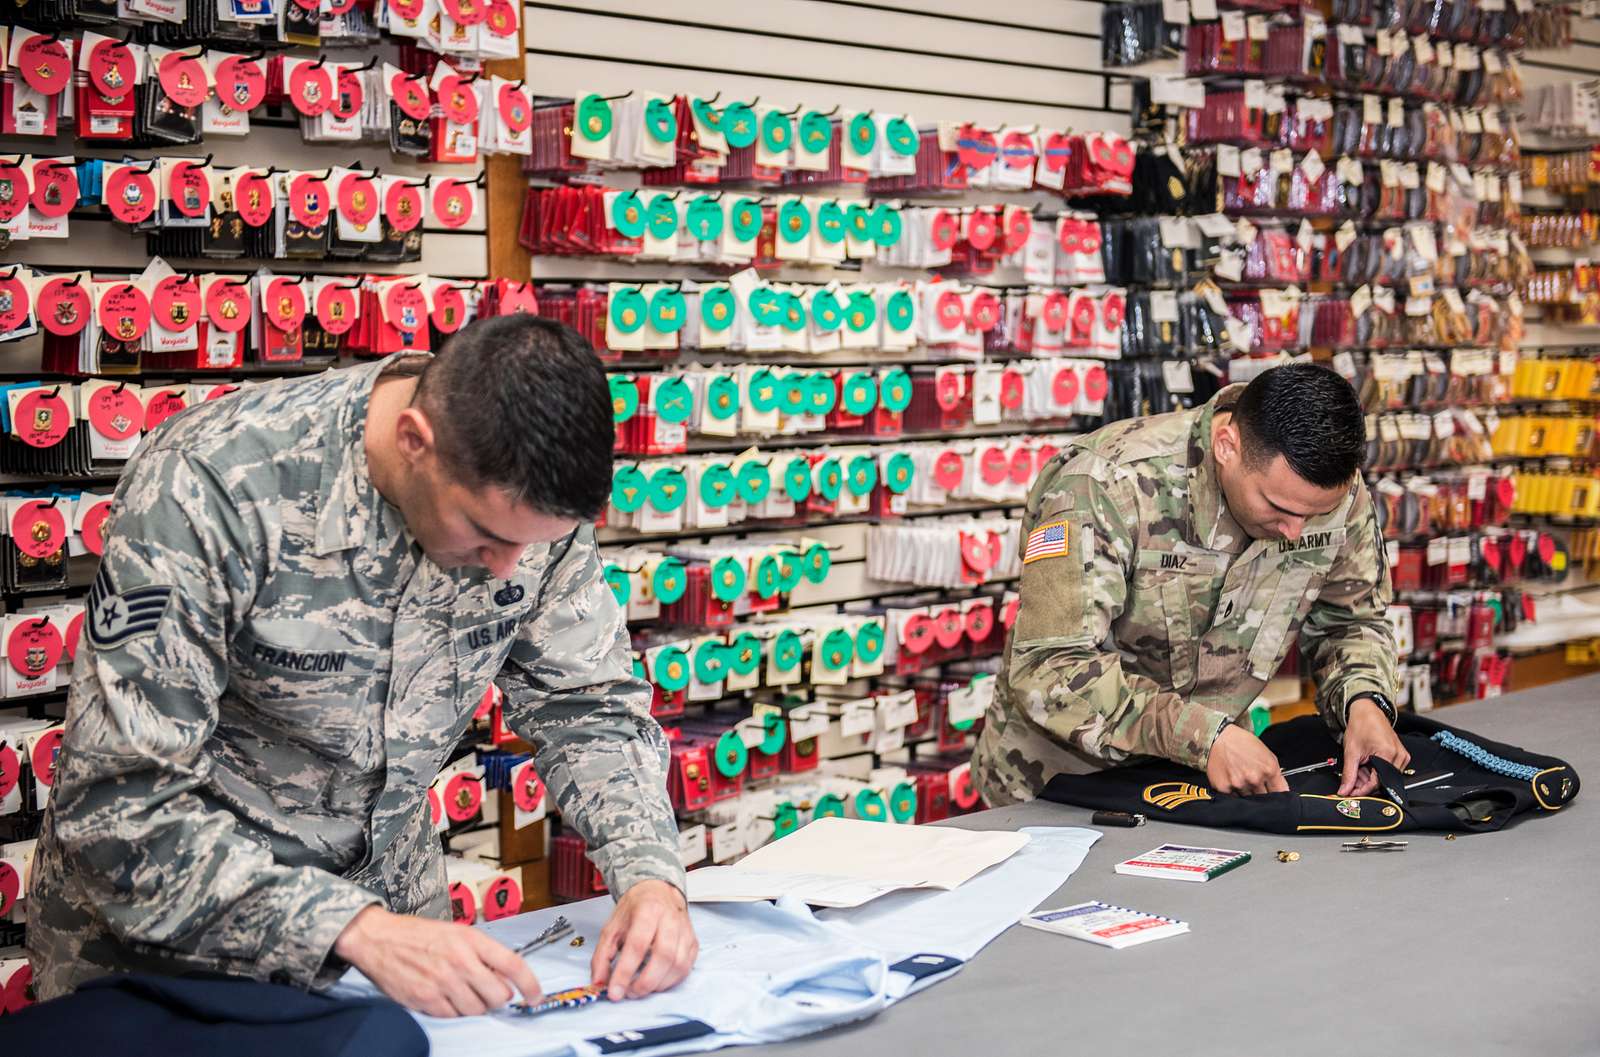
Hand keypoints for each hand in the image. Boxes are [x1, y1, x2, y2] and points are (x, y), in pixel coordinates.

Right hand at [333, 905, 541, 1018]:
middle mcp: (460, 961)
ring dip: (476, 1005)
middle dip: (499, 997)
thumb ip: (482, 953)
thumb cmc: (417, 934)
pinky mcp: (426, 999)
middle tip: (489, 991)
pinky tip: (444, 996)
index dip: (530, 984)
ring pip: (477, 1009)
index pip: (512, 965)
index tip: (536, 996)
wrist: (377, 938)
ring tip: (462, 991)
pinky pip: (453, 1016)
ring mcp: (442, 982)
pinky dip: (454, 1011)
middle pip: (498, 994)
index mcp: (471, 940)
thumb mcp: (456, 932)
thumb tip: (505, 978)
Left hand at [591, 879, 697, 1000]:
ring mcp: (685, 931)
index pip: (638, 945)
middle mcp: (670, 919)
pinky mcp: (693, 942)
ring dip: (658, 984)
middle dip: (645, 982)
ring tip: (641, 988)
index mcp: (648, 910)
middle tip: (630, 993)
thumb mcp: (611, 927)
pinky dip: (671, 981)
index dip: (625, 971)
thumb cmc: (635, 910)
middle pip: (664, 956)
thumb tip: (599, 982)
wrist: (658, 892)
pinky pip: (686, 968)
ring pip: (678, 964)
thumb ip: (602, 956)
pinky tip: (656, 982)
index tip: (615, 991)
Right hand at [1205, 722, 1287, 794]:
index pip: (1280, 793)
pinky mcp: (1224, 788)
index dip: (1278, 794)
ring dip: (1246, 792)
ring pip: (1248, 800)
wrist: (1219, 738)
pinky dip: (1233, 791)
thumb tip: (1281, 790)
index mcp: (1269, 769)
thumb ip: (1276, 774)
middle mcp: (1254, 778)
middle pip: (1264, 799)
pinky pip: (1232, 797)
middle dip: (1261, 793)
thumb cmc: (1243, 744)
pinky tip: (1231, 779)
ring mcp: (1239, 784)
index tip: (1274, 794)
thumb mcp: (1267, 754)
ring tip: (1240, 778)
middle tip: (1254, 782)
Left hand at [1339, 698, 1410, 796]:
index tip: (1351, 793)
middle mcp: (1398, 755)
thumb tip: (1344, 790)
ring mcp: (1401, 755)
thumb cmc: (1361, 725)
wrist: (1367, 711)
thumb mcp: (1351, 752)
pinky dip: (1375, 770)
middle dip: (1364, 783)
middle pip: (1381, 781)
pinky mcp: (1400, 755)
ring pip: (1384, 776)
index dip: (1362, 790)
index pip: (1377, 782)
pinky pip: (1388, 769)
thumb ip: (1348, 774)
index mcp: (1388, 753)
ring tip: (1358, 768)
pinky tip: (1366, 765)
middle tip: (1351, 780)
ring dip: (1369, 777)